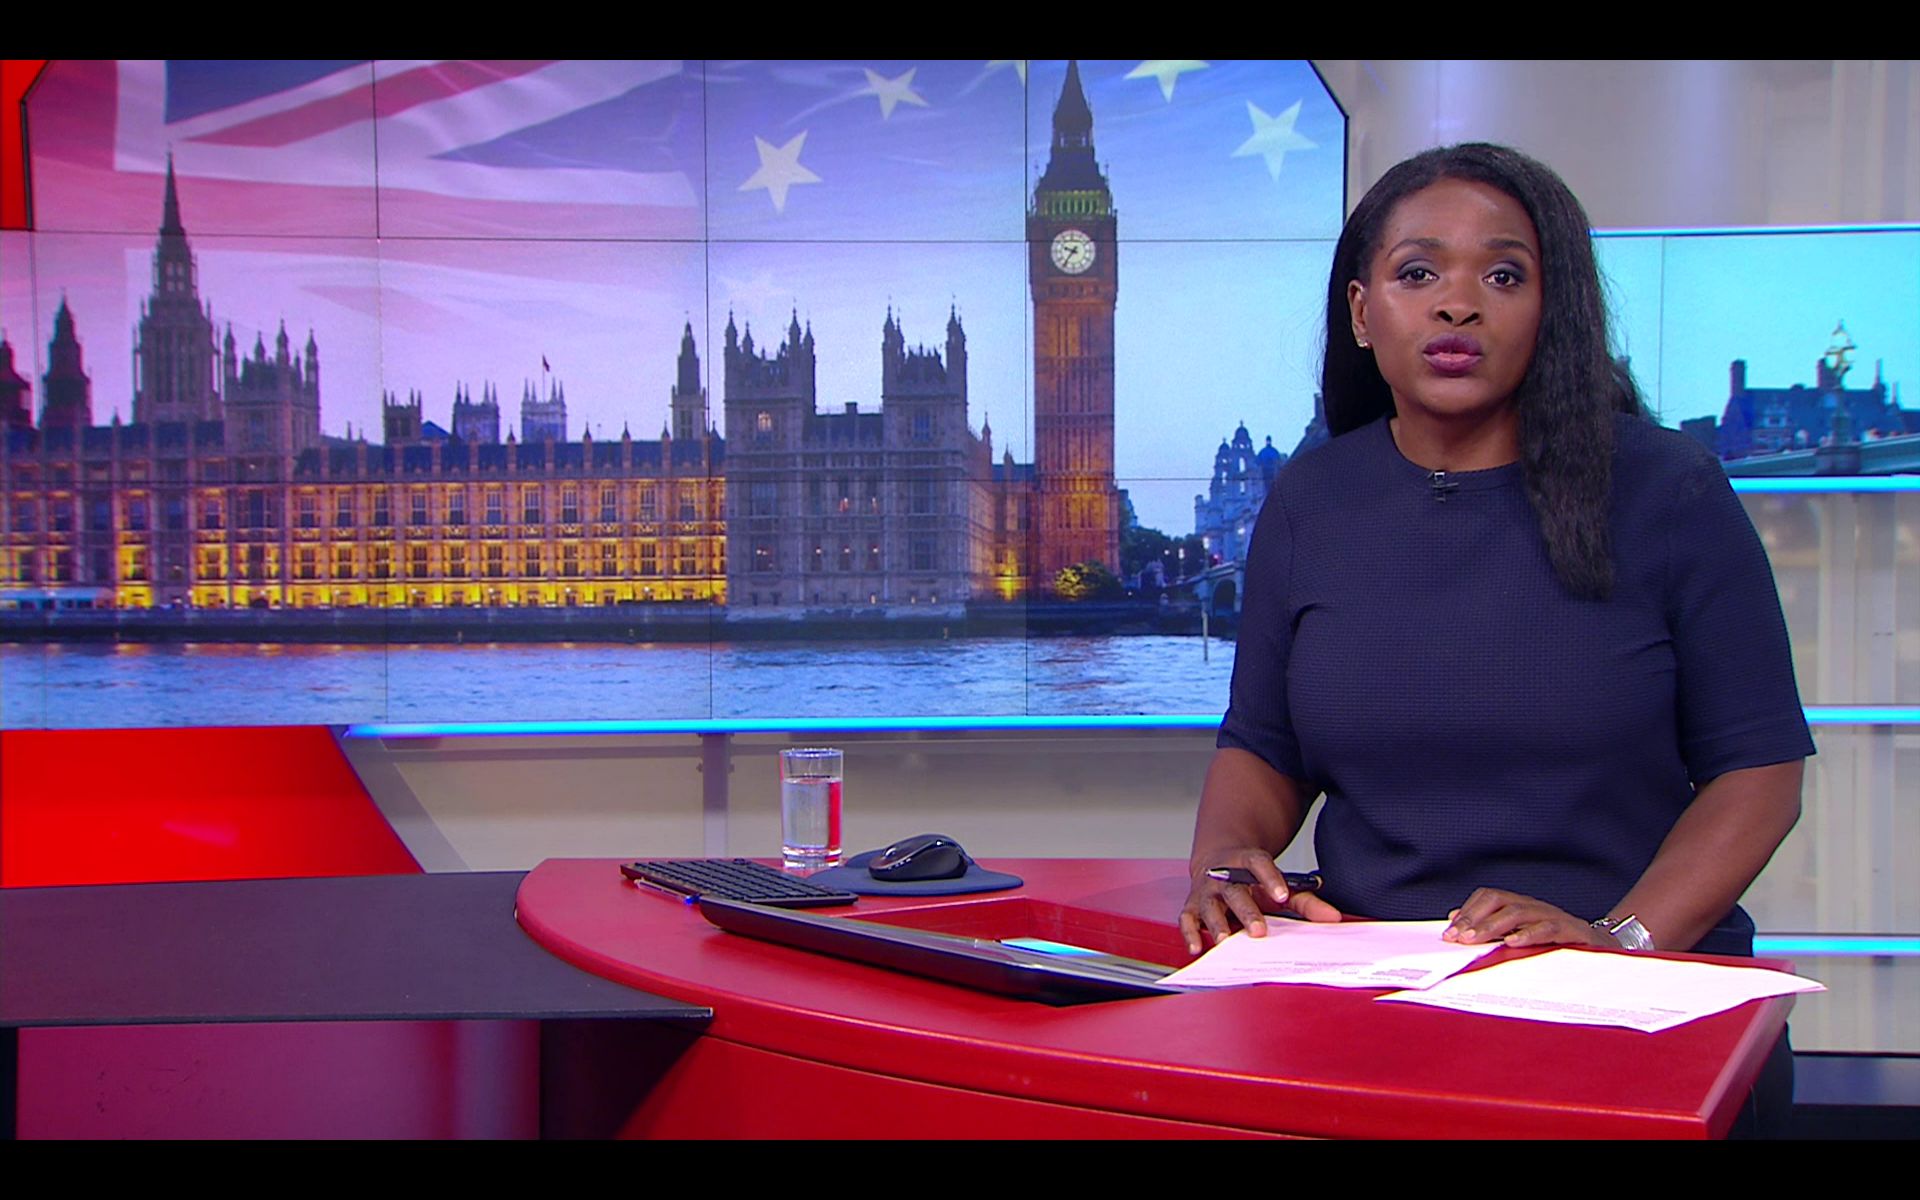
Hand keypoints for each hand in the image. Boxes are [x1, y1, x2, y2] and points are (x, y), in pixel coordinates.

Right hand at [1178, 850, 1341, 954]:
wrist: (1219, 863)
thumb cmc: (1252, 880)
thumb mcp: (1278, 885)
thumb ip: (1305, 901)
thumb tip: (1333, 918)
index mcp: (1246, 863)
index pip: (1258, 864)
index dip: (1271, 878)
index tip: (1282, 895)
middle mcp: (1223, 876)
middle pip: (1233, 891)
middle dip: (1246, 911)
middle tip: (1258, 930)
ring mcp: (1205, 891)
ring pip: (1209, 906)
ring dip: (1216, 924)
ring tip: (1225, 941)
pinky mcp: (1192, 906)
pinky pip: (1187, 919)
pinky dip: (1190, 933)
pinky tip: (1197, 947)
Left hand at [1441, 888, 1614, 949]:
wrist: (1602, 948)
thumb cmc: (1557, 942)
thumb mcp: (1520, 935)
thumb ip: (1489, 928)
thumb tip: (1454, 920)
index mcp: (1520, 905)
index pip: (1488, 897)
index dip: (1468, 911)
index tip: (1449, 932)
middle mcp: (1533, 906)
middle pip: (1499, 900)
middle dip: (1474, 918)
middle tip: (1456, 937)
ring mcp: (1552, 915)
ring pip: (1518, 912)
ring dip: (1493, 926)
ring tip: (1475, 939)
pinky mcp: (1570, 930)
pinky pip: (1547, 928)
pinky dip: (1528, 934)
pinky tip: (1511, 942)